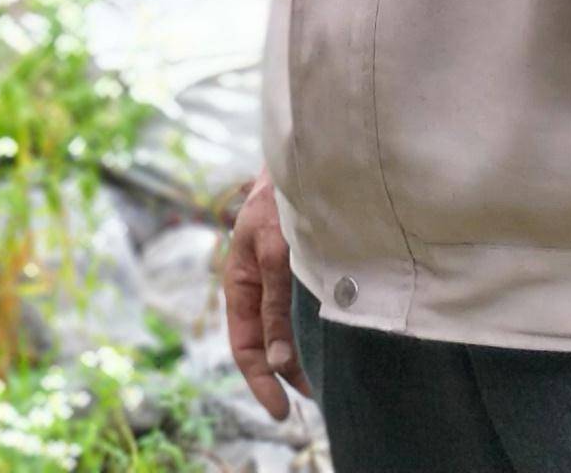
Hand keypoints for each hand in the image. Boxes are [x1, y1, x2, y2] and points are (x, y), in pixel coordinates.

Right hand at [223, 172, 308, 417]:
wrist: (308, 158)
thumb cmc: (282, 199)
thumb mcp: (275, 253)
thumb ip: (275, 305)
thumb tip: (276, 360)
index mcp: (239, 281)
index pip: (244, 345)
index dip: (260, 382)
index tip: (280, 412)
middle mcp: (257, 283)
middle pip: (266, 342)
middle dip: (285, 374)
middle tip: (316, 399)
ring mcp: (278, 276)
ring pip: (285, 329)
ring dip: (301, 354)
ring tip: (327, 380)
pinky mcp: (300, 267)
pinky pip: (301, 311)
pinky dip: (312, 332)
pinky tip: (330, 342)